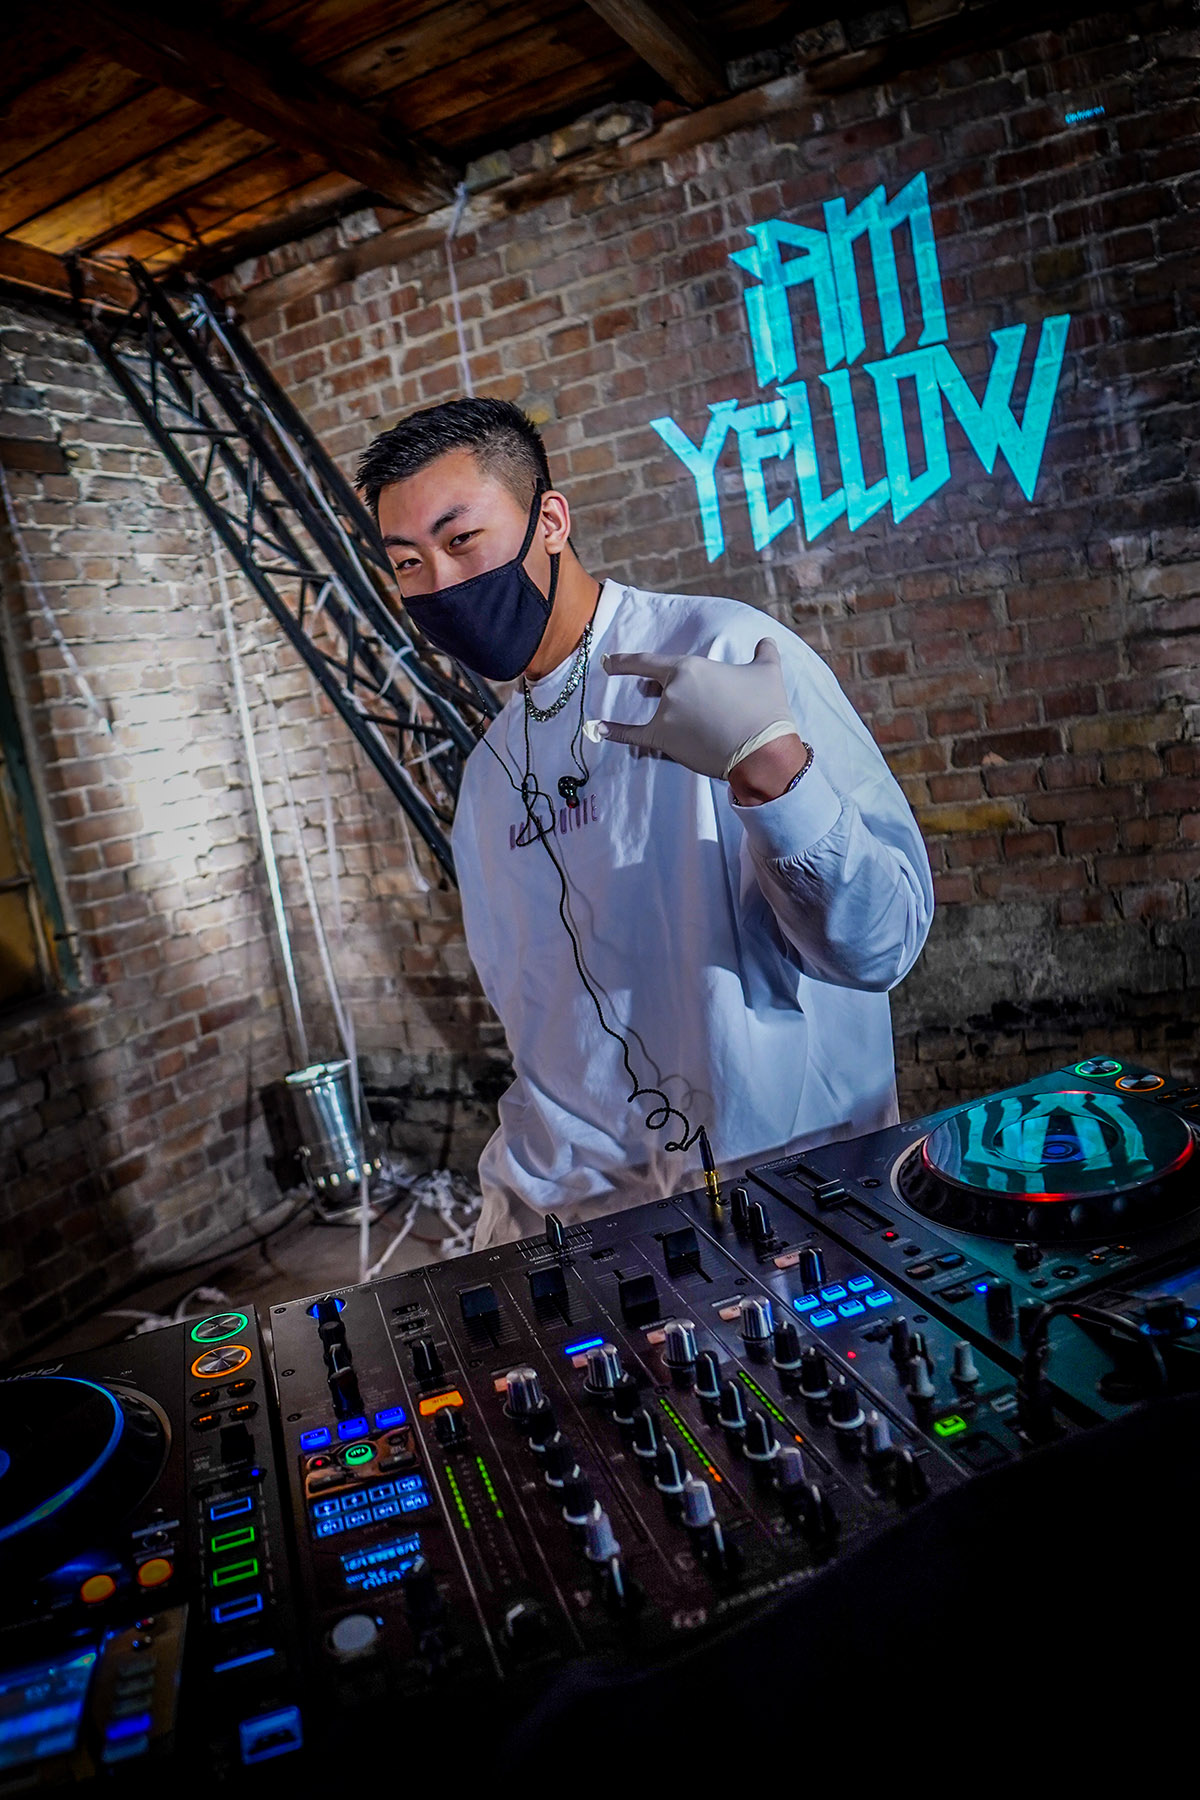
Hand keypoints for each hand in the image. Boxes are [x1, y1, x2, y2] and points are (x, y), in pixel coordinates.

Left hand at [584, 638, 798, 780]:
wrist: (764, 752)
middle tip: (661, 694)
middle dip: (657, 692)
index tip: (608, 661)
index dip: (625, 662)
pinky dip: (613, 731)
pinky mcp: (666, 742)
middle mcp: (673, 690)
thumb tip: (766, 642)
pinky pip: (633, 735)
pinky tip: (596, 728)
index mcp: (690, 668)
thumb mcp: (768, 672)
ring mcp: (666, 717)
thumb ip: (764, 653)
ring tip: (677, 721)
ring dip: (659, 713)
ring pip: (654, 713)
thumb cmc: (765, 709)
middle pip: (656, 689)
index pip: (649, 662)